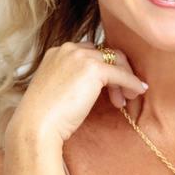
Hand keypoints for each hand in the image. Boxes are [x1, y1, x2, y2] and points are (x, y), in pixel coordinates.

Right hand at [5, 41, 147, 145]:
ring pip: (115, 60)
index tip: (108, 88)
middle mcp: (68, 49)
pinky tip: (138, 92)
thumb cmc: (44, 116)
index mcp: (57, 52)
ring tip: (127, 98)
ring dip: (125, 78)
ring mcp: (81, 56)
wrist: (36, 125)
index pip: (90, 52)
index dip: (103, 69)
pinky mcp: (94, 69)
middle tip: (121, 95)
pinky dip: (132, 82)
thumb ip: (73, 79)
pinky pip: (121, 74)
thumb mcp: (58, 89)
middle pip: (104, 53)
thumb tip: (94, 86)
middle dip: (116, 72)